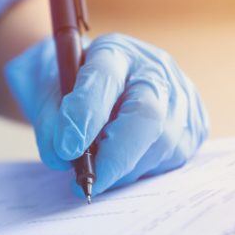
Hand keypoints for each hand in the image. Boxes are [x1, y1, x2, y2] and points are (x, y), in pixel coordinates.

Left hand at [5, 33, 209, 195]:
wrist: (93, 82)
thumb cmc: (65, 85)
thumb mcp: (40, 90)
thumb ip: (47, 119)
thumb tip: (62, 157)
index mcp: (114, 51)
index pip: (104, 78)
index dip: (86, 115)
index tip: (66, 148)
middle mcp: (156, 70)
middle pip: (147, 115)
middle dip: (115, 156)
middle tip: (87, 183)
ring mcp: (182, 99)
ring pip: (160, 146)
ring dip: (123, 171)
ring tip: (97, 170)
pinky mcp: (194, 128)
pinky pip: (171, 161)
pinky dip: (139, 171)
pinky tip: (120, 165)